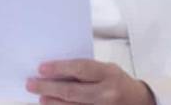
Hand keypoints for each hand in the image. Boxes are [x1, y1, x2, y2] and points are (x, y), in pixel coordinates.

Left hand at [26, 60, 155, 104]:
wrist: (139, 102)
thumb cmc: (118, 82)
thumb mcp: (106, 69)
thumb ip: (84, 70)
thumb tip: (56, 71)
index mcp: (108, 74)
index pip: (80, 69)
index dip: (59, 68)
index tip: (41, 69)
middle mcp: (107, 94)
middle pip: (72, 91)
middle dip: (48, 88)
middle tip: (31, 84)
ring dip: (53, 102)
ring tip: (40, 97)